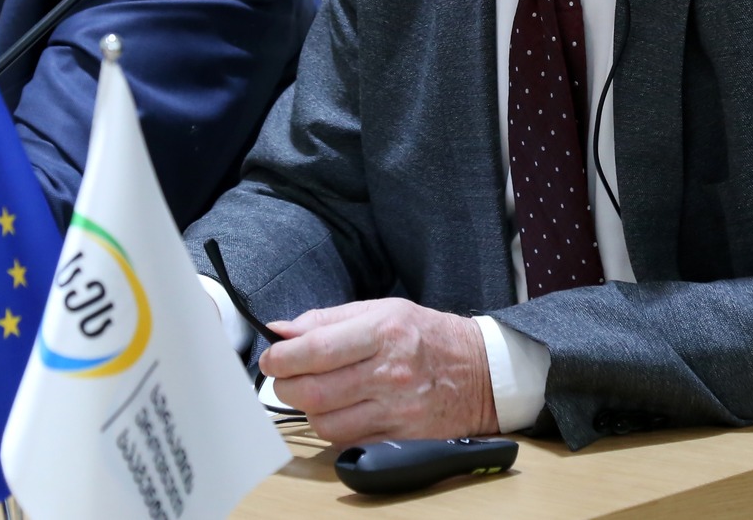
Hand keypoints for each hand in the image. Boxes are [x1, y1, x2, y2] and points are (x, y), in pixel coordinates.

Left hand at [257, 298, 497, 442]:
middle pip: (315, 392)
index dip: (281, 357)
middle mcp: (390, 372)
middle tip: (284, 377)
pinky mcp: (402, 439)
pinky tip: (342, 411)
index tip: (270, 358)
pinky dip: (335, 429)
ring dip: (310, 410)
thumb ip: (328, 319)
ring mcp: (397, 410)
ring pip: (327, 423)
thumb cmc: (427, 335)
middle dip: (286, 386)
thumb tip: (281, 330)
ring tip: (317, 394)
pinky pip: (349, 442)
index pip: (316, 350)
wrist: (481, 372)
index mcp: (384, 332)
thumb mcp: (383, 310)